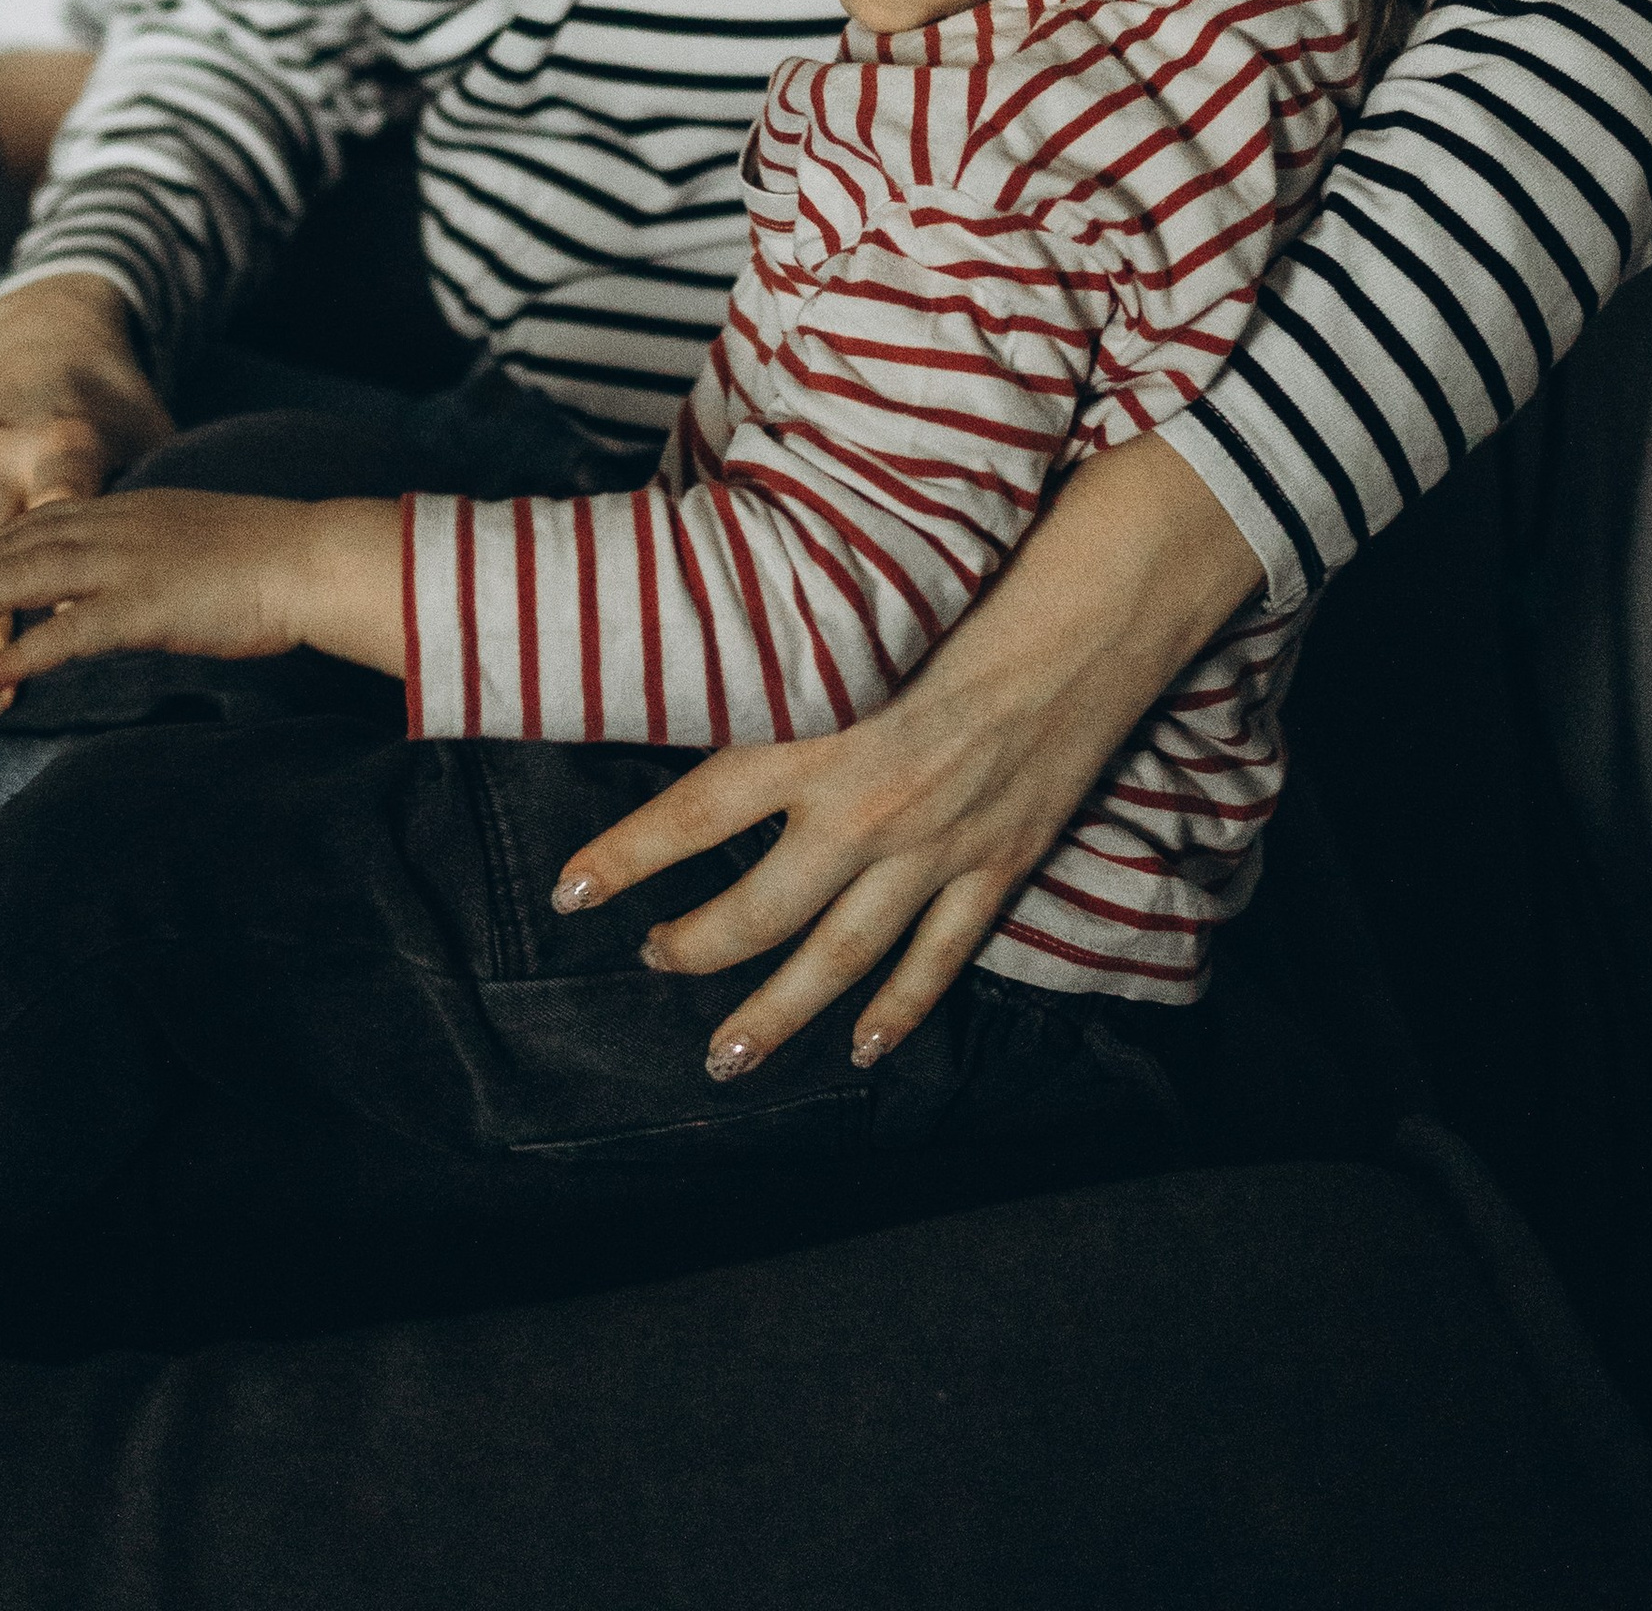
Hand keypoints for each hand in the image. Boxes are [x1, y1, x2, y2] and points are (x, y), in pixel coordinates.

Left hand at [0, 487, 405, 698]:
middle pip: (12, 543)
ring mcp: (126, 562)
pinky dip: (19, 650)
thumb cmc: (272, 557)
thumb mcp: (197, 539)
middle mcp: (116, 524)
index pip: (38, 518)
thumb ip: (154, 553)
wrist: (315, 557)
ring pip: (22, 577)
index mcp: (130, 506)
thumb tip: (132, 580)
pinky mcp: (144, 605)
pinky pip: (67, 628)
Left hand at [551, 431, 1264, 1080]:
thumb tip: (704, 684)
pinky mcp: (994, 869)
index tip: (569, 892)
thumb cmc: (962, 597)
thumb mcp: (849, 628)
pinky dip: (897, 1013)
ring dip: (775, 1014)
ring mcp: (933, 851)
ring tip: (727, 1055)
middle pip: (755, 911)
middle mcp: (863, 809)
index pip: (693, 811)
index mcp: (816, 739)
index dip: (626, 855)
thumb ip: (782, 679)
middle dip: (693, 947)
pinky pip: (936, 963)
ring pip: (835, 960)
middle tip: (652, 962)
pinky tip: (860, 1049)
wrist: (1082, 618)